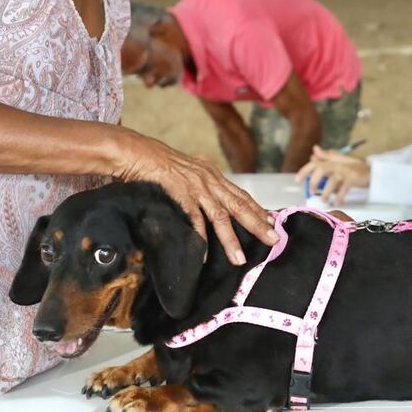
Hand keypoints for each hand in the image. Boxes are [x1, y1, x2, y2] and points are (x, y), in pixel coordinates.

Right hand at [116, 135, 276, 264]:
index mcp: (213, 175)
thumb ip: (202, 184)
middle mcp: (209, 180)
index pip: (241, 195)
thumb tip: (211, 202)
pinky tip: (204, 254)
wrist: (137, 152)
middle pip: (239, 206)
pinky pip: (193, 219)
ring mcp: (196, 187)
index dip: (258, 210)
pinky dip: (200, 238)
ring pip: (219, 217)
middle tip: (274, 240)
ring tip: (239, 259)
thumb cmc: (159, 163)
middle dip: (257, 224)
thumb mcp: (188, 171)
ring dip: (231, 240)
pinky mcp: (180, 193)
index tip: (273, 223)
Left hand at [294, 145, 369, 205]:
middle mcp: (337, 164)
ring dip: (326, 191)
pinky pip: (345, 187)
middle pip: (322, 169)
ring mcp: (346, 170)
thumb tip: (314, 149)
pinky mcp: (354, 177)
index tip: (297, 180)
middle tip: (312, 192)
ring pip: (333, 179)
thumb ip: (326, 156)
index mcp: (332, 161)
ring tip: (323, 201)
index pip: (315, 163)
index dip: (305, 170)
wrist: (372, 171)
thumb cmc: (354, 167)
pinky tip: (337, 202)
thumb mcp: (339, 161)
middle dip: (314, 180)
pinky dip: (340, 195)